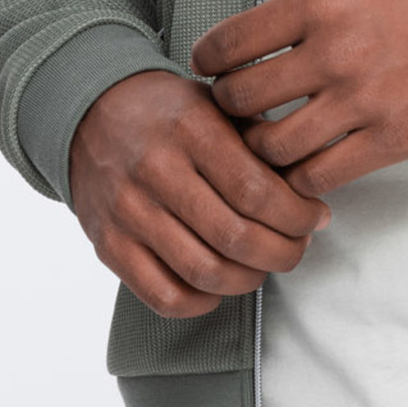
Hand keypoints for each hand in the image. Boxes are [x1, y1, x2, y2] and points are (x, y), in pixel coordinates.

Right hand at [67, 70, 331, 319]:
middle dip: (282, 252)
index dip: (296, 215)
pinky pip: (163, 297)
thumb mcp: (217, 103)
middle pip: (235, 237)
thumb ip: (260, 141)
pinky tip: (220, 284)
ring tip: (265, 264)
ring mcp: (128, 212)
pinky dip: (202, 302)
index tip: (316, 218)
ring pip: (204, 272)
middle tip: (298, 247)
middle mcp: (156, 171)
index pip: (255, 190)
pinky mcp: (108, 245)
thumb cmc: (170, 111)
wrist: (91, 112)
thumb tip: (308, 190)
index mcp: (191, 128)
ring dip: (249, 280)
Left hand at [191, 0, 407, 197]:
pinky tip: (304, 159)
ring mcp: (363, 103)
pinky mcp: (392, 139)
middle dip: (226, 104)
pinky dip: (302, 175)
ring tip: (263, 136)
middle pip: (244, 100)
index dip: (206, 56)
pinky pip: (323, 175)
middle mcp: (334, 56)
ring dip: (259, 145)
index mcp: (322, 1)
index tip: (206, 63)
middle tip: (231, 102)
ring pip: (276, 147)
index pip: (232, 41)